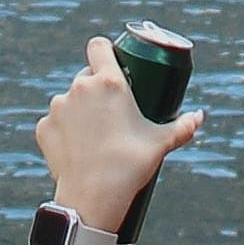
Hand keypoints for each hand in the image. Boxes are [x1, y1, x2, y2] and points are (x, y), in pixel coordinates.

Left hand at [35, 36, 200, 233]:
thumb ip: (183, 126)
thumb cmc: (129, 167)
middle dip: (97, 88)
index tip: (113, 64)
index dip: (105, 51)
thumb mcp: (160, 143)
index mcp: (108, 83)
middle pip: (86, 75)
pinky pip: (55, 121)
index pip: (99, 45)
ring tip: (95, 134)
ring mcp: (58, 107)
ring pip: (70, 99)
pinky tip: (77, 147)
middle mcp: (80, 88)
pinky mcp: (44, 127)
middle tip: (112, 110)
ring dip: (80, 109)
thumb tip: (199, 117)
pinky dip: (64, 130)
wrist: (91, 199)